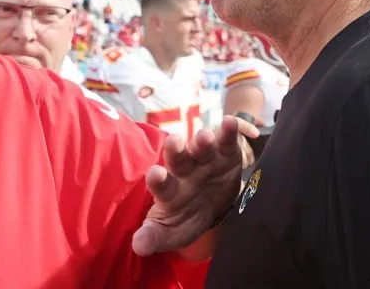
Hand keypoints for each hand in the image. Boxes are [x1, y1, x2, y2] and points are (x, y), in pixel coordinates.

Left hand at [131, 115, 259, 258]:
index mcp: (169, 189)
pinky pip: (226, 139)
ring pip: (201, 146)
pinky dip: (229, 130)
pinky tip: (230, 122)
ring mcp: (205, 159)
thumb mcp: (172, 232)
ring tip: (204, 137)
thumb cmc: (186, 217)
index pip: (160, 184)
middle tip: (174, 142)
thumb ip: (155, 236)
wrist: (214, 208)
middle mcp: (184, 169)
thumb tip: (139, 247)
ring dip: (202, 140)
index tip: (155, 174)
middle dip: (176, 150)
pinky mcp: (226, 152)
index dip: (157, 179)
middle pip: (178, 158)